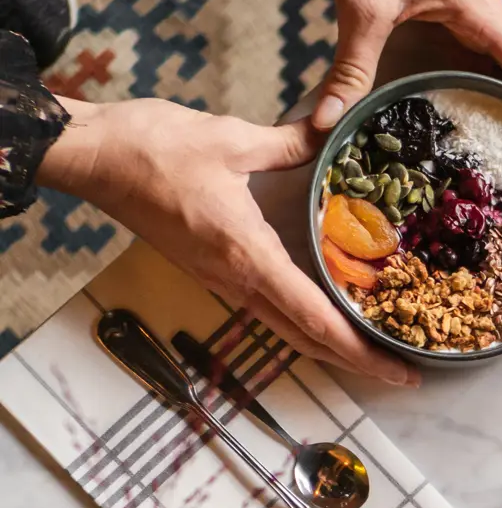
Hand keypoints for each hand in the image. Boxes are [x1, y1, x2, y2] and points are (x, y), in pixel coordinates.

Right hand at [38, 98, 417, 386]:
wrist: (89, 158)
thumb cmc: (151, 148)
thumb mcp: (231, 139)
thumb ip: (290, 144)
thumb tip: (330, 132)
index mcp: (248, 256)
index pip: (315, 318)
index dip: (362, 351)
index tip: (400, 371)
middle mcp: (238, 281)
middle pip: (308, 340)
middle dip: (359, 363)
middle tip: (406, 375)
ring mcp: (223, 281)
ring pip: (288, 331)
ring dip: (333, 348)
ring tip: (377, 354)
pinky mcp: (213, 273)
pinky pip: (270, 311)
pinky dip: (307, 325)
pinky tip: (329, 319)